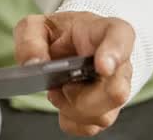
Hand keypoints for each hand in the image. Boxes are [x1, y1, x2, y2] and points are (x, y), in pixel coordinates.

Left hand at [14, 11, 135, 136]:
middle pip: (116, 91)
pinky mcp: (106, 111)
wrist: (68, 46)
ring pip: (103, 115)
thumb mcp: (37, 26)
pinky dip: (70, 119)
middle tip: (62, 84)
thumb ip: (31, 39)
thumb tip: (33, 64)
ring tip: (59, 89)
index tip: (103, 66)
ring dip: (72, 109)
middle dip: (80, 97)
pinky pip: (90, 127)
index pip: (121, 37)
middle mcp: (119, 63)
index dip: (115, 53)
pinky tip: (64, 101)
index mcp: (105, 31)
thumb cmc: (60, 34)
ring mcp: (116, 89)